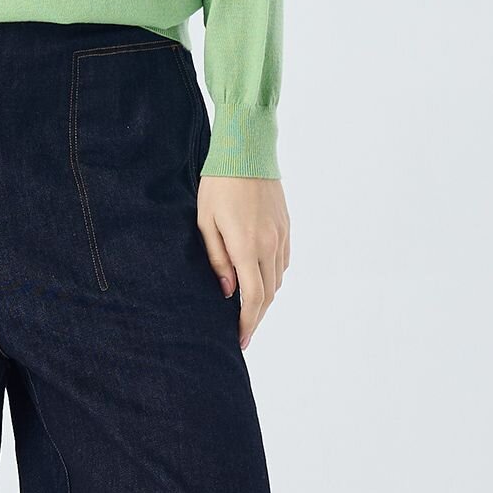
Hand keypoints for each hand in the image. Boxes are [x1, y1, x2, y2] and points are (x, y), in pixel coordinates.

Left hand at [197, 177, 290, 349]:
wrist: (246, 152)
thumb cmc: (218, 186)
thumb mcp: (205, 223)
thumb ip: (217, 260)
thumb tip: (227, 292)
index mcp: (247, 247)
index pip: (253, 298)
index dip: (248, 323)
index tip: (241, 340)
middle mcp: (270, 245)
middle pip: (269, 294)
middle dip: (256, 316)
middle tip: (243, 332)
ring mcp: (281, 236)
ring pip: (278, 279)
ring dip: (266, 298)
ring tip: (248, 309)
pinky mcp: (286, 226)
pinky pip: (283, 262)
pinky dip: (273, 277)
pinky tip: (259, 278)